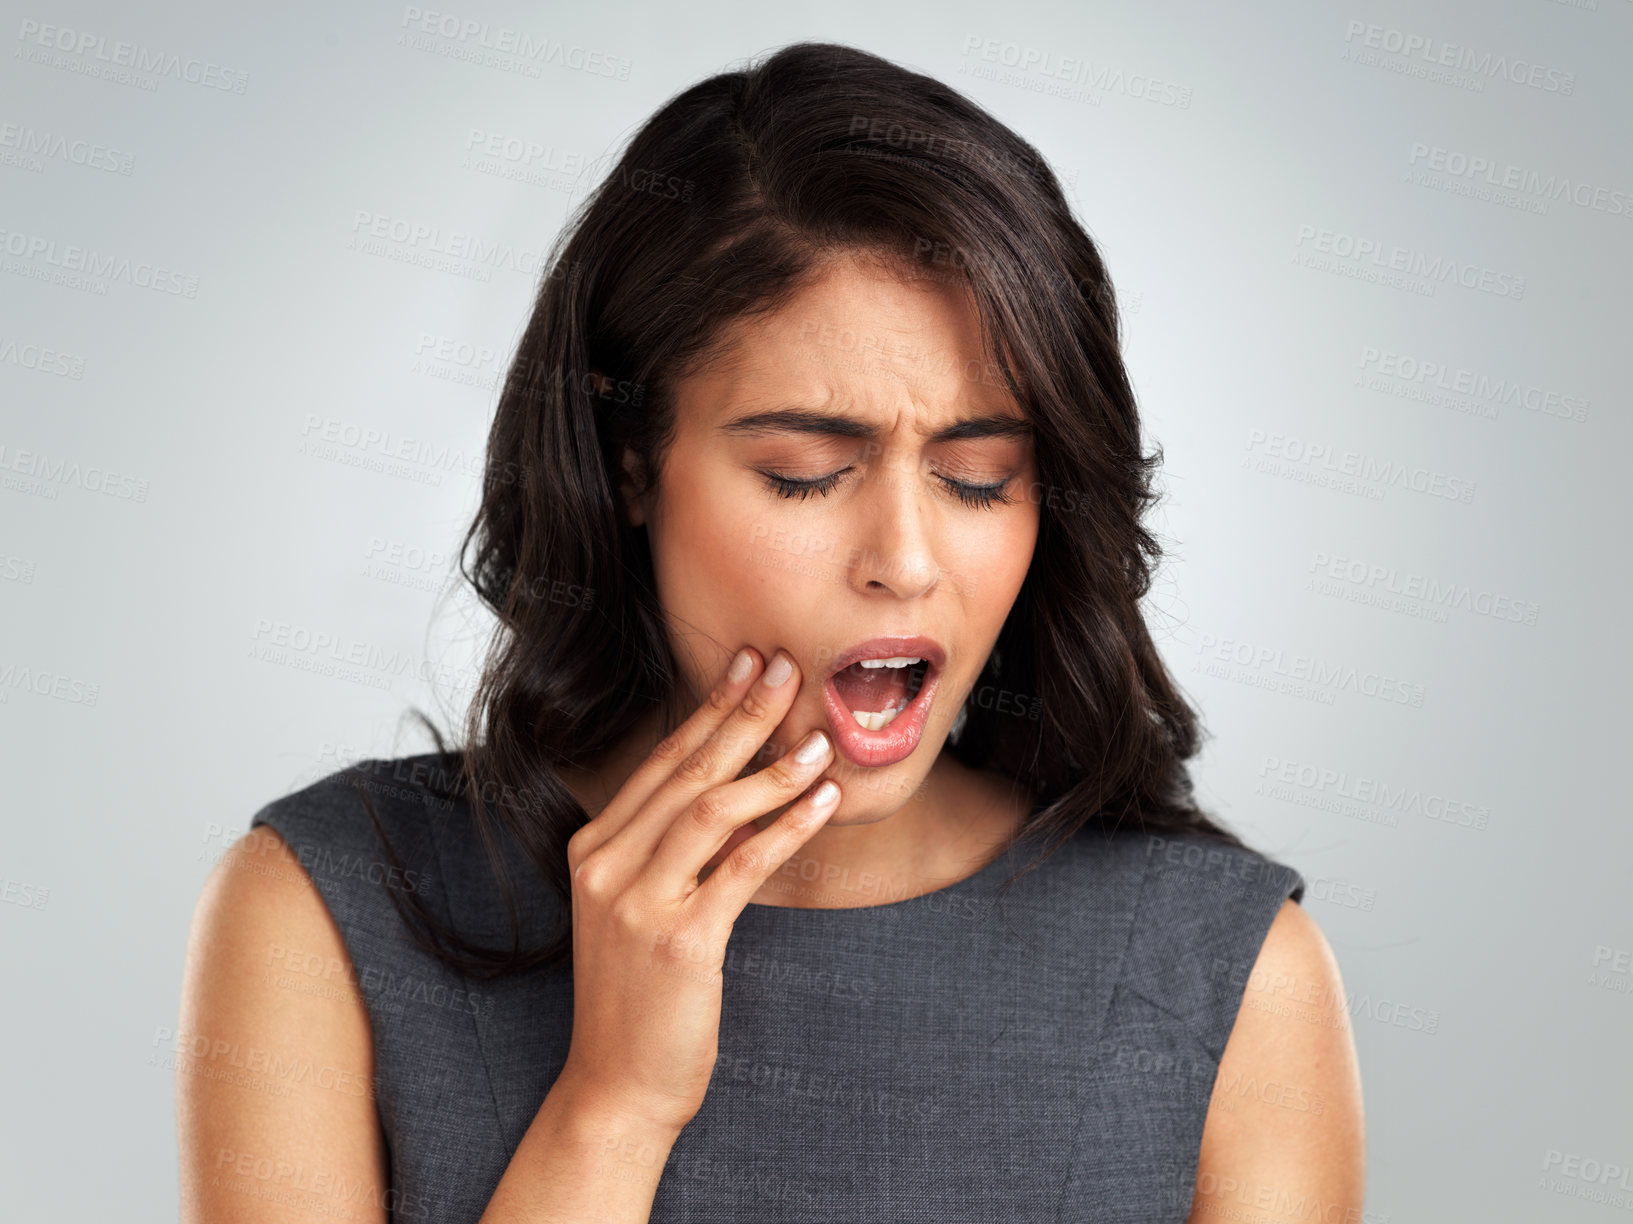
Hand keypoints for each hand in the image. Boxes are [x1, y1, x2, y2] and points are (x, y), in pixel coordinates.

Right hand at [555, 647, 838, 1134]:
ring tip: (819, 740)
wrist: (617, 1085)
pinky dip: (787, 829)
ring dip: (772, 769)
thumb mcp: (641, 906)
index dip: (709, 708)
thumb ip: (672, 848)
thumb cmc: (640, 994)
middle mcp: (607, 866)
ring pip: (711, 809)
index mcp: (594, 848)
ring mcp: (637, 903)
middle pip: (686, 770)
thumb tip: (738, 788)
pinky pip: (742, 867)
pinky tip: (823, 803)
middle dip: (741, 713)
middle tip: (785, 666)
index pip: (660, 761)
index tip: (747, 664)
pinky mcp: (679, 941)